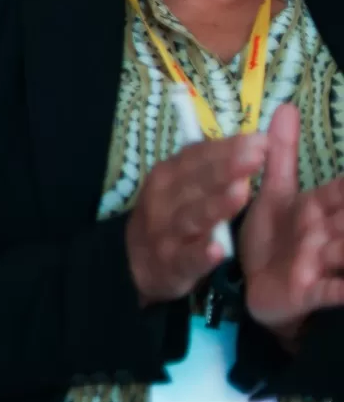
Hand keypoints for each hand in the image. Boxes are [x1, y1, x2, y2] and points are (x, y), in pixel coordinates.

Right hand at [125, 130, 267, 305]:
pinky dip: (201, 255)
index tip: (261, 139)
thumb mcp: (184, 184)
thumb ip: (212, 163)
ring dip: (215, 206)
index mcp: (169, 174)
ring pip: (192, 217)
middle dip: (226, 168)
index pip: (198, 156)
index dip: (228, 147)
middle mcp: (163, 199)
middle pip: (196, 182)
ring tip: (241, 193)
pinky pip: (187, 259)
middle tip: (257, 157)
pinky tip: (219, 250)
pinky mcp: (170, 264)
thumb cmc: (174, 214)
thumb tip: (253, 138)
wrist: (140, 262)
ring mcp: (165, 232)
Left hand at [240, 104, 343, 343]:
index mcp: (320, 206)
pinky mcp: (312, 289)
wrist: (256, 289)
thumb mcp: (275, 192)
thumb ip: (282, 154)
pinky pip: (332, 290)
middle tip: (343, 216)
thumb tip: (287, 106)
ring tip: (340, 246)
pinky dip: (342, 289)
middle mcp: (329, 232)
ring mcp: (323, 261)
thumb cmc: (274, 239)